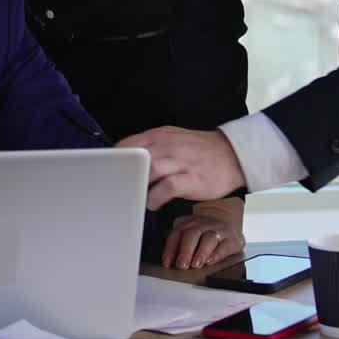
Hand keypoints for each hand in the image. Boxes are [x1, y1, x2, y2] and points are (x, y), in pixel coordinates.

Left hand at [117, 126, 244, 209]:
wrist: (232, 154)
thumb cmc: (198, 150)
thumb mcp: (172, 139)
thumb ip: (150, 146)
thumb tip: (126, 159)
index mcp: (159, 135)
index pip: (127, 144)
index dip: (114, 160)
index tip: (106, 173)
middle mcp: (167, 146)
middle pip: (135, 157)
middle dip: (123, 174)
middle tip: (116, 188)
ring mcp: (180, 162)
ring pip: (150, 170)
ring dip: (138, 185)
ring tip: (134, 196)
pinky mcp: (191, 179)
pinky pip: (167, 187)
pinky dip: (155, 197)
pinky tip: (152, 203)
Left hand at [161, 201, 245, 269]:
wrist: (225, 218)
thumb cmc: (203, 231)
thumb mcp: (188, 232)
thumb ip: (178, 244)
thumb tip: (169, 261)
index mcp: (188, 223)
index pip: (176, 234)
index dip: (170, 249)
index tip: (167, 263)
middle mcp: (202, 224)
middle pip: (192, 235)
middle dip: (185, 251)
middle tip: (181, 265)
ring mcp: (218, 230)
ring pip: (209, 238)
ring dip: (201, 252)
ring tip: (195, 264)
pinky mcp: (232, 239)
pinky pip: (225, 246)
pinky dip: (217, 254)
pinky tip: (210, 261)